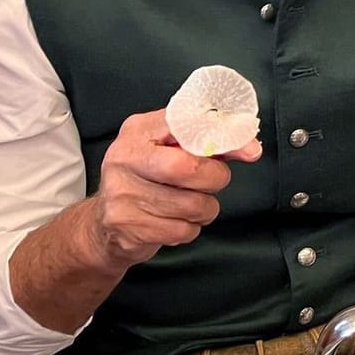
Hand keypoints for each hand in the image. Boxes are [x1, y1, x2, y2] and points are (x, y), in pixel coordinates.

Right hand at [88, 109, 259, 270]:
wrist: (103, 223)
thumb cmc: (148, 179)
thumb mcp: (170, 149)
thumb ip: (210, 143)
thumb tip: (251, 148)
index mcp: (138, 131)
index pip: (186, 124)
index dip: (221, 137)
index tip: (249, 150)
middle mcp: (124, 158)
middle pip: (190, 168)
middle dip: (215, 178)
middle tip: (212, 181)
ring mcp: (122, 194)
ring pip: (192, 205)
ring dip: (205, 208)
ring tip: (190, 203)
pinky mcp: (127, 227)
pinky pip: (182, 231)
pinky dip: (189, 229)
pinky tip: (174, 221)